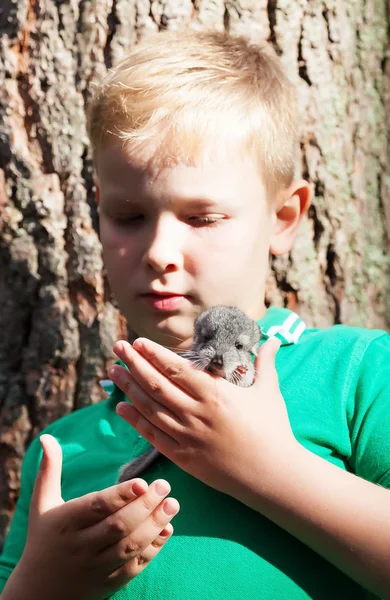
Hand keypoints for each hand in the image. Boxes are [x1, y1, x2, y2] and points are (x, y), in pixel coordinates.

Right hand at [2, 435, 178, 599]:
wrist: (38, 592)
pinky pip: (134, 567)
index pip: (96, 507)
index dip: (120, 495)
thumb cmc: (44, 537)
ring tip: (173, 504)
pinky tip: (167, 529)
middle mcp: (81, 546)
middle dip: (145, 506)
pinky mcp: (109, 583)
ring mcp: (96, 567)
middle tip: (165, 485)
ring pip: (130, 547)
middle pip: (118, 526)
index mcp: (65, 523)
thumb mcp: (41, 504)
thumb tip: (48, 436)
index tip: (143, 481)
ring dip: (155, 525)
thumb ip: (49, 470)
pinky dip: (153, 549)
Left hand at [110, 337, 298, 500]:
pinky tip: (120, 408)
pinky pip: (152, 435)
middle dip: (133, 363)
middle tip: (118, 347)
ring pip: (149, 408)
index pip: (176, 369)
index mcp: (215, 394)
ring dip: (128, 388)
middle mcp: (195, 413)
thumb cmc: (273, 431)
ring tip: (113, 371)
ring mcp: (186, 436)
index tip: (138, 342)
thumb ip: (265, 363)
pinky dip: (134, 420)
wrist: (272, 475)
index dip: (154, 354)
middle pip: (156, 384)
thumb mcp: (269, 392)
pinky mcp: (183, 457)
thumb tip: (274, 339)